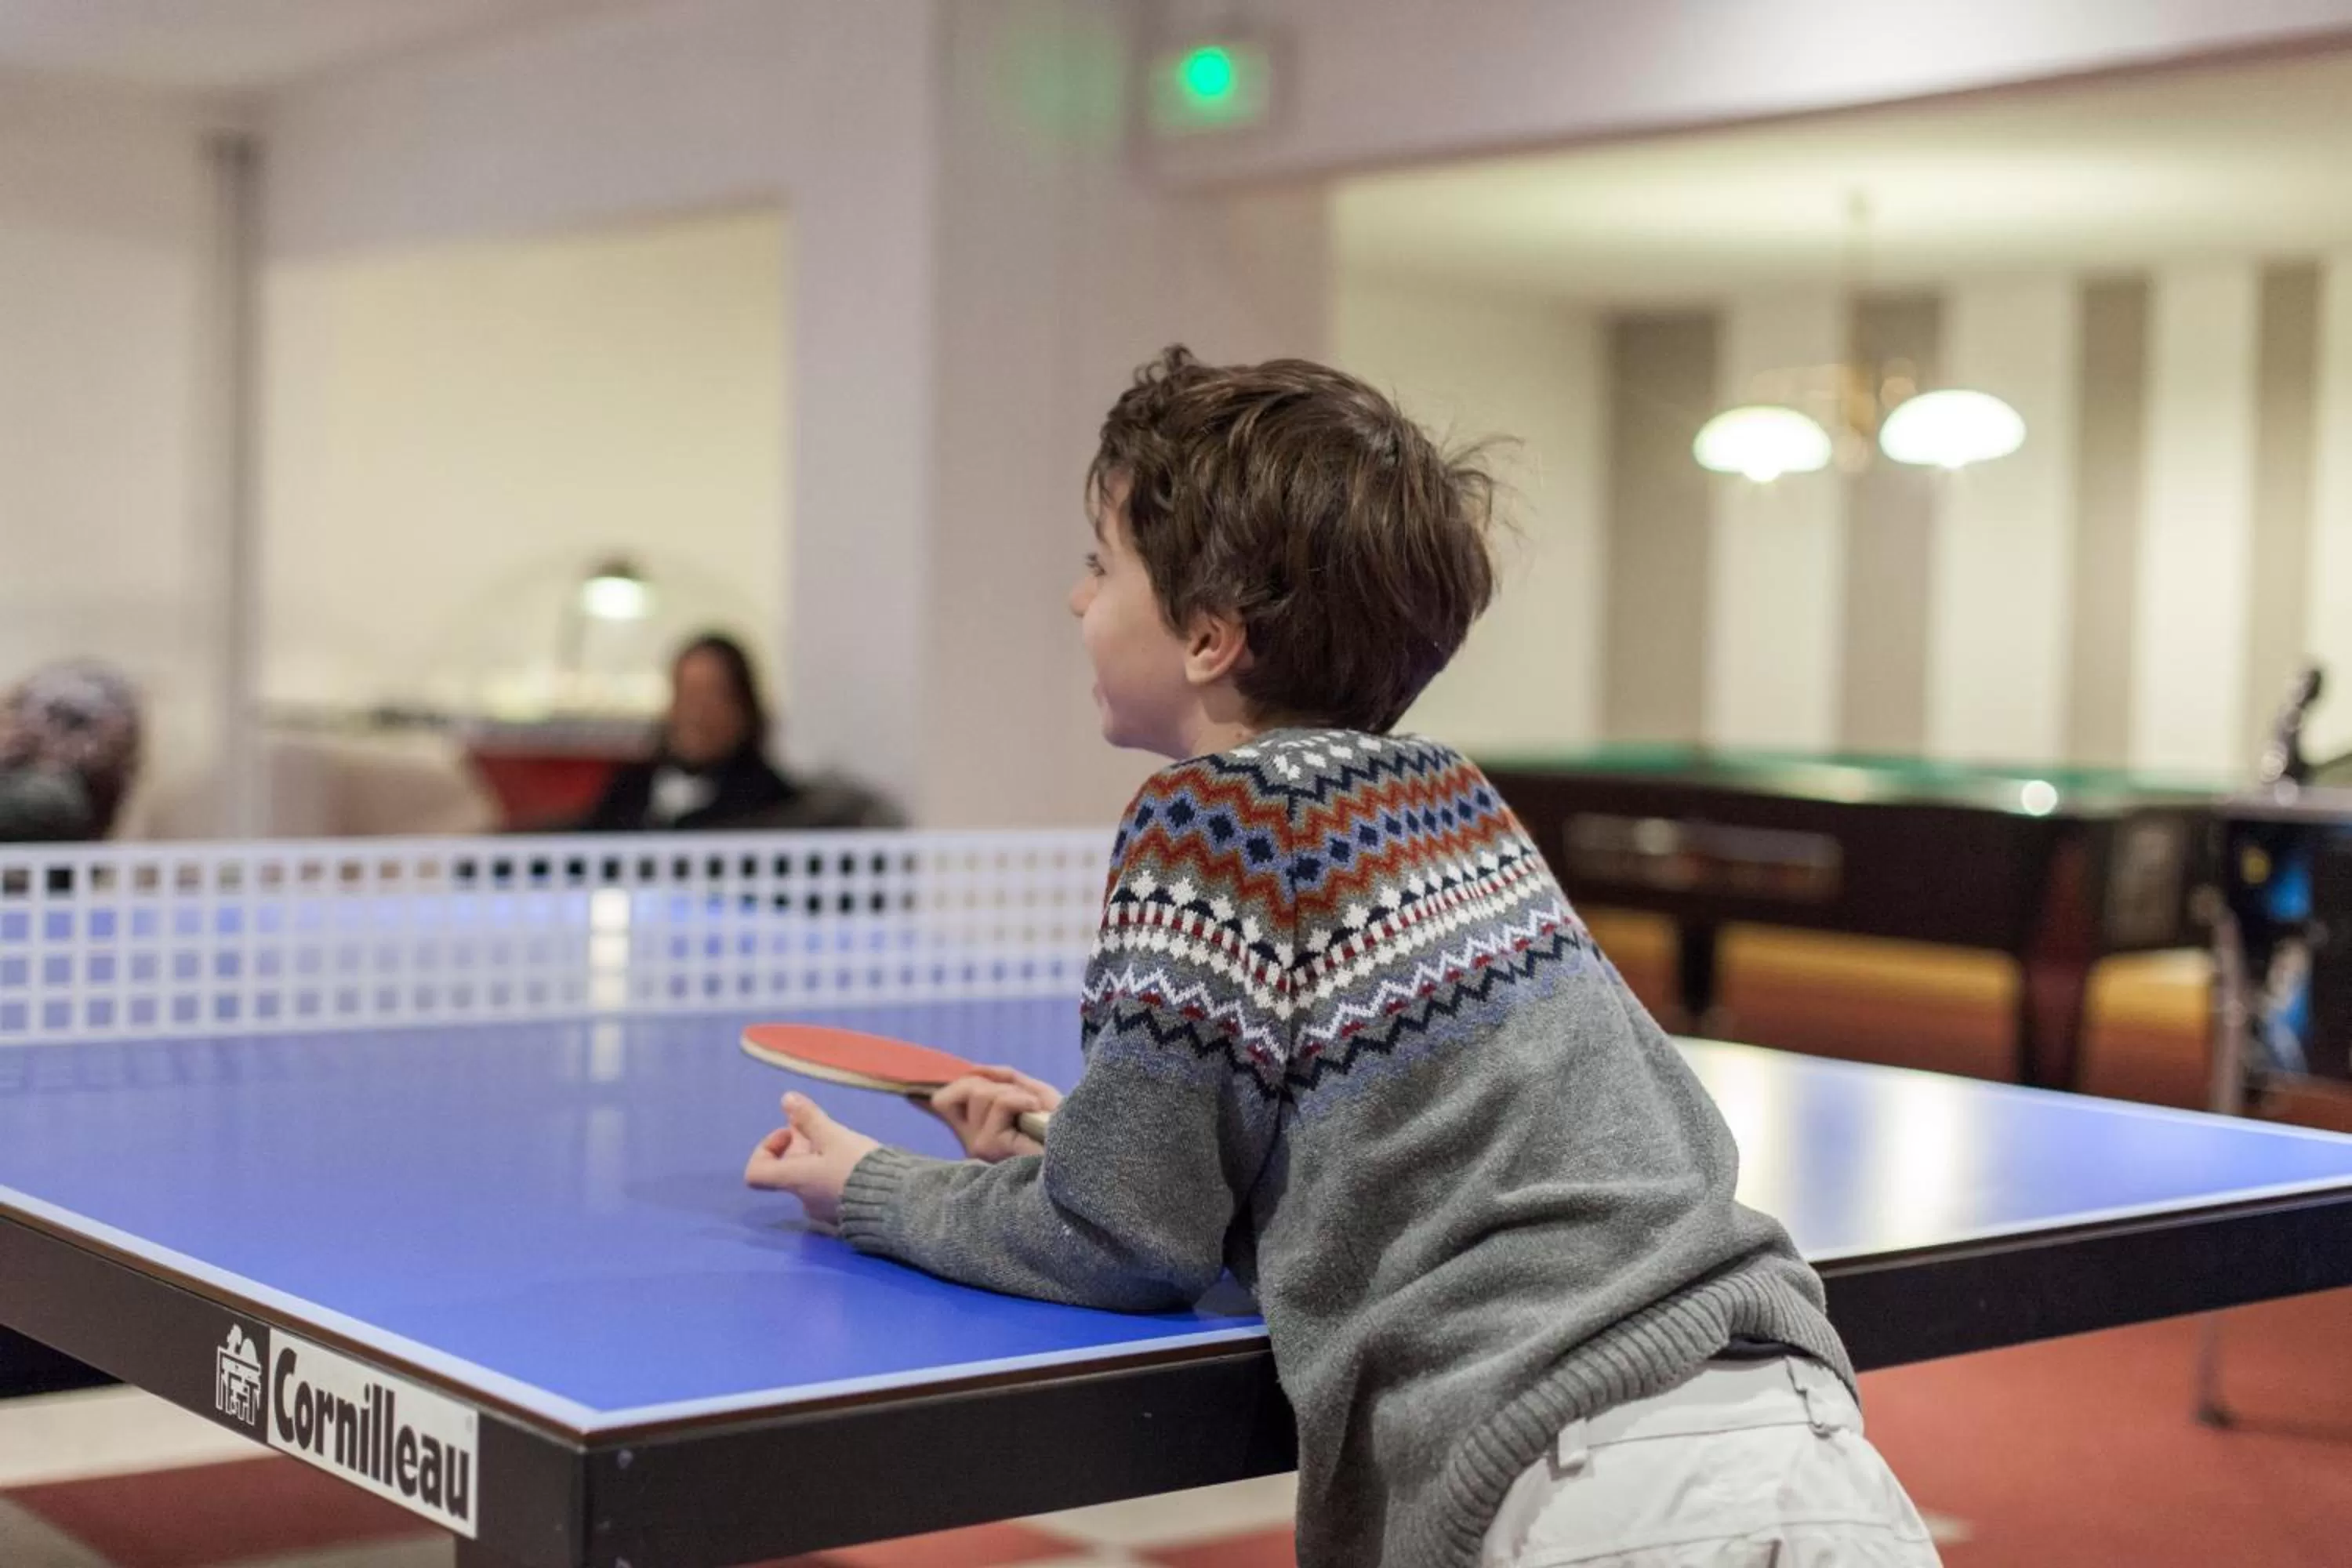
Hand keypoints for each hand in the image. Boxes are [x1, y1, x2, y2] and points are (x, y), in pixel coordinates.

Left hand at [744, 1093, 881, 1231]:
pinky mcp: (843, 1216)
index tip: (790, 1133)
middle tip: (824, 1129)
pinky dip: (832, 1173)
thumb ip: (809, 1118)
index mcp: (794, 1181)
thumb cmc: (860, 1168)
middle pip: (787, 1170)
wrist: (896, 1202)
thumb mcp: (834, 1136)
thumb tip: (786, 1099)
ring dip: (818, 1157)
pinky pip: (827, 1190)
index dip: (766, 1149)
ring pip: (809, 1178)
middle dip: (801, 1145)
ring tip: (843, 1142)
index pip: (755, 1173)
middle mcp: (803, 1199)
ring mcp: (822, 1211)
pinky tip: (854, 1162)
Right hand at [924, 1066, 1061, 1161]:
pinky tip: (1036, 1111)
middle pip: (965, 1088)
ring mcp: (979, 1145)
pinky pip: (1001, 1103)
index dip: (936, 1089)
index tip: (933, 1087)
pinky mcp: (992, 1146)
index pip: (941, 1104)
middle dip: (998, 1083)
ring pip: (983, 1093)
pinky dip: (1021, 1099)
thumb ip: (1004, 1079)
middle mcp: (971, 1140)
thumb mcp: (1031, 1095)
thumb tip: (975, 1069)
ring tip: (1034, 1110)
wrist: (1084, 1158)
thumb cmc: (1060, 1130)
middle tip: (1026, 1100)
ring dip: (1014, 1092)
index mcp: (977, 1131)